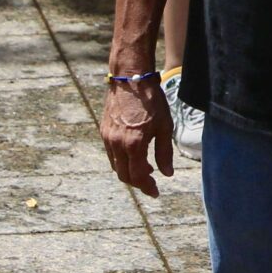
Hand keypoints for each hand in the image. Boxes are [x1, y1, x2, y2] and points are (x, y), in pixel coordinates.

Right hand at [99, 80, 174, 195]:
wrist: (131, 79)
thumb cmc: (152, 101)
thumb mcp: (165, 126)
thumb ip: (165, 152)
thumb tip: (167, 174)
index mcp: (134, 144)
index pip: (138, 176)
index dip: (147, 187)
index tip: (156, 192)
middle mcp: (117, 144)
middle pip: (124, 175)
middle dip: (137, 183)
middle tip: (151, 184)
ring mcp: (108, 138)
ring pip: (116, 166)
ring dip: (129, 172)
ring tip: (146, 170)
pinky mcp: (104, 131)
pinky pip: (112, 154)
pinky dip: (122, 161)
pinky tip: (134, 156)